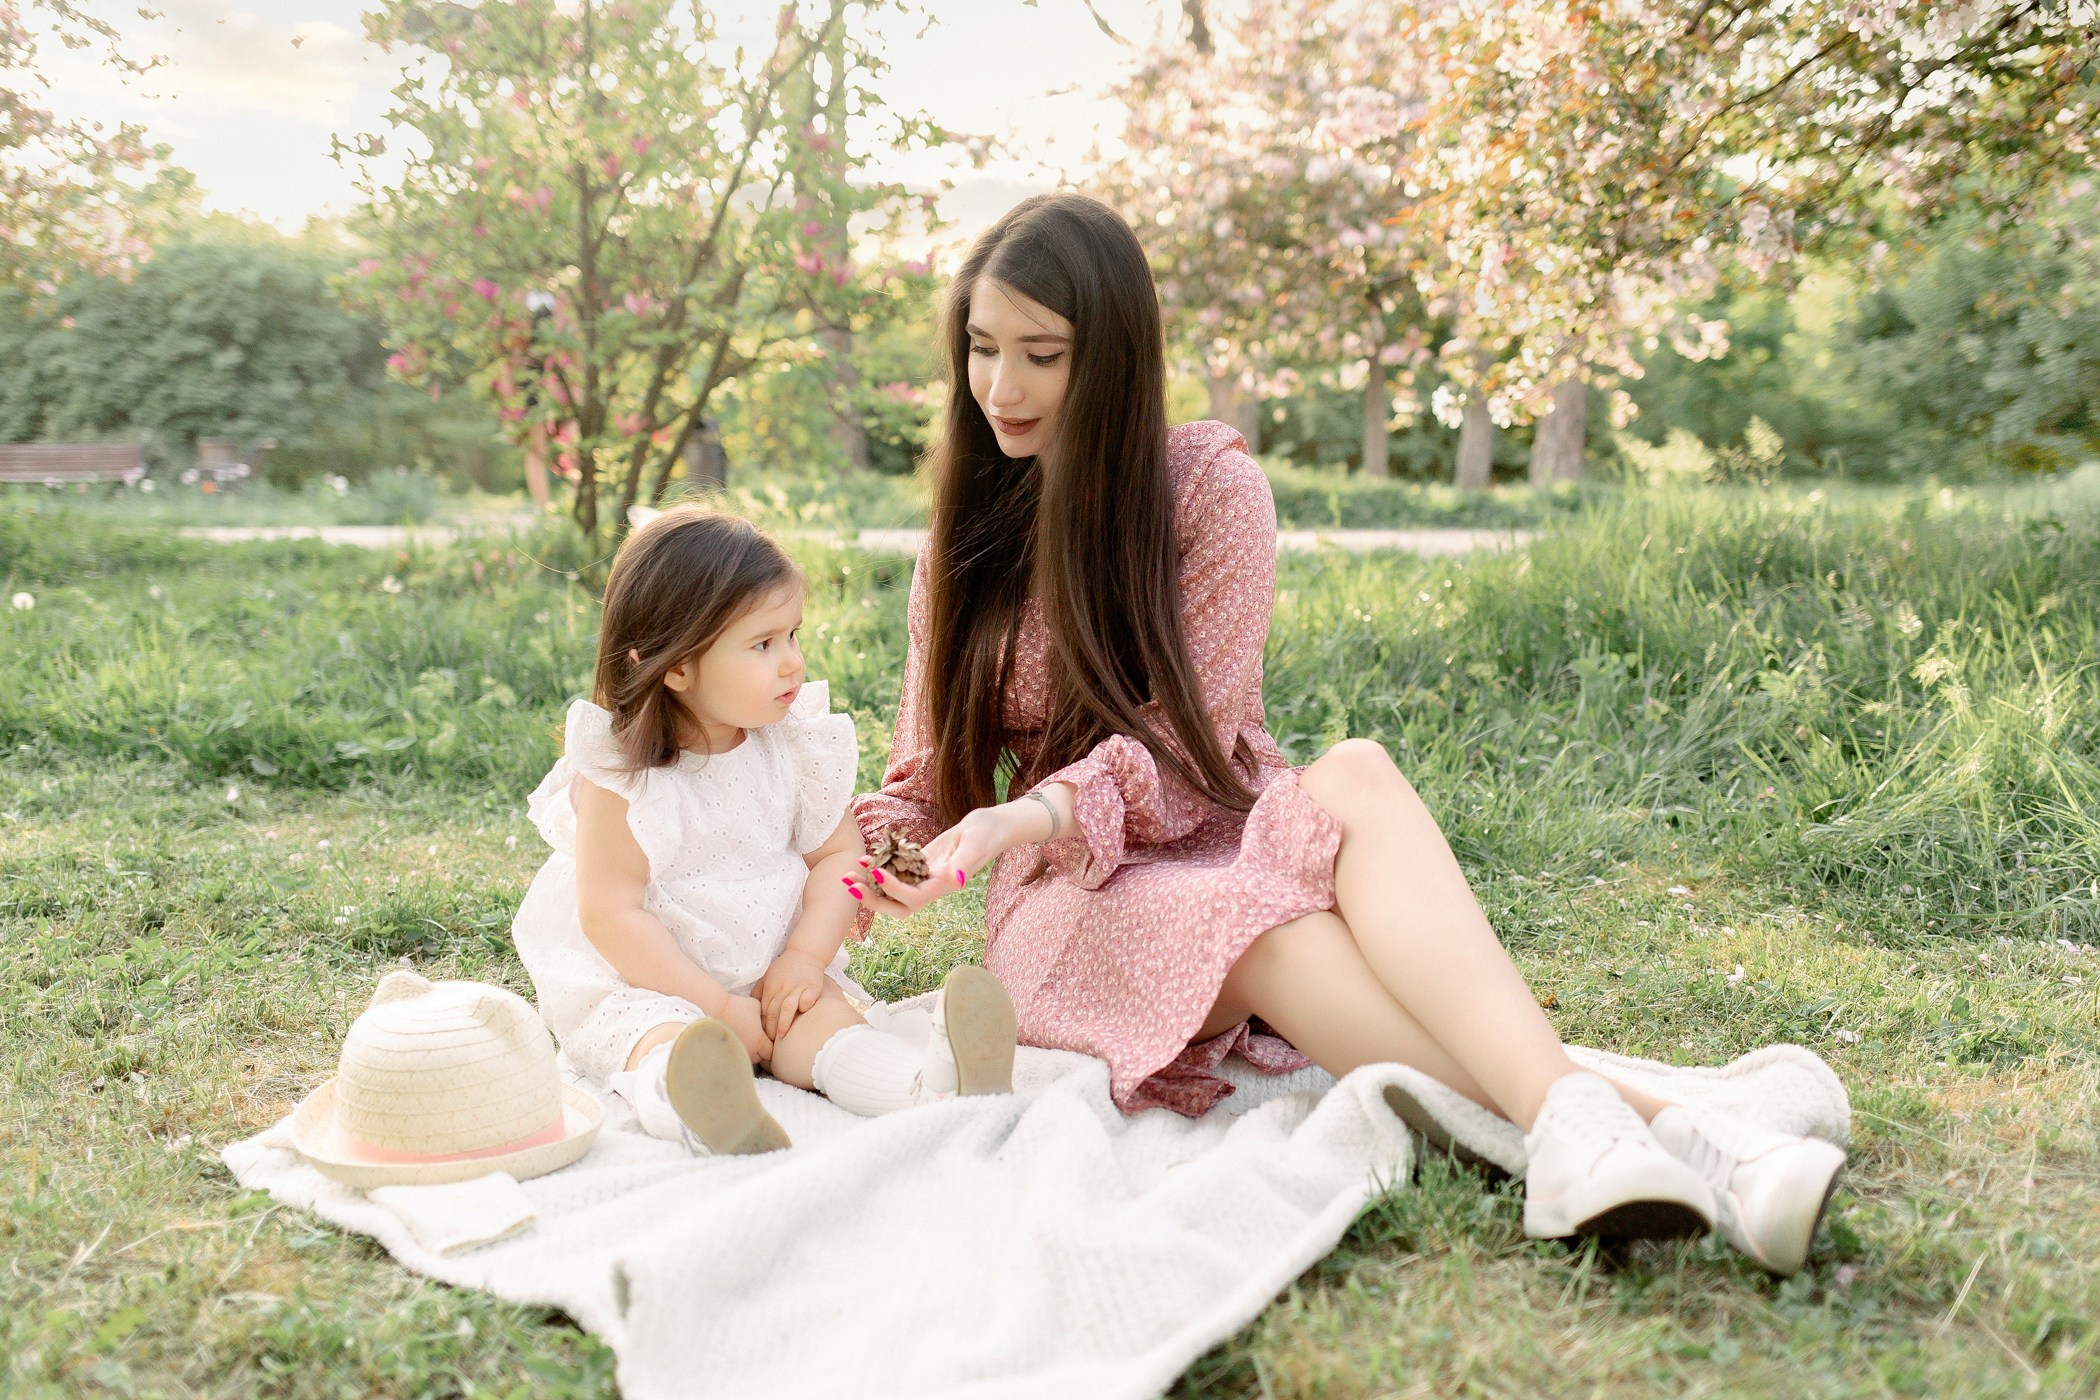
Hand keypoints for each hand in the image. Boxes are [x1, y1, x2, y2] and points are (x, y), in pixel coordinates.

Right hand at [713, 994, 773, 1065]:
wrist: (714, 1009)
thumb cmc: (736, 1006)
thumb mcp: (756, 1007)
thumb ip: (765, 1017)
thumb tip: (767, 1021)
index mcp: (759, 1041)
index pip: (771, 1053)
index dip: (771, 1047)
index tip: (769, 1040)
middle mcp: (749, 1051)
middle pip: (760, 1059)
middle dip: (761, 1052)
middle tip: (758, 1041)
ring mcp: (737, 1054)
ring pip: (748, 1059)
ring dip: (750, 1053)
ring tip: (747, 1042)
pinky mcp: (727, 1053)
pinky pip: (737, 1057)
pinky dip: (738, 1052)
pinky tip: (736, 1042)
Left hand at [757, 948, 828, 1041]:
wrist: (805, 953)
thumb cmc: (785, 967)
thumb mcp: (768, 976)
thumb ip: (759, 991)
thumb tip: (751, 1007)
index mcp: (771, 988)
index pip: (763, 1010)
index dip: (762, 1025)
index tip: (762, 1038)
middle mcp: (782, 988)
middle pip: (773, 1011)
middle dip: (770, 1029)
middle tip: (770, 1044)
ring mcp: (797, 988)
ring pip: (787, 1007)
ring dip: (784, 1022)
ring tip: (782, 1036)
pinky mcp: (812, 987)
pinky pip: (808, 999)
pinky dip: (805, 1006)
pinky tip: (802, 1015)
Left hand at [847, 805, 1021, 917]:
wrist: (992, 825)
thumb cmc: (988, 833)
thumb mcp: (977, 843)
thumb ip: (965, 862)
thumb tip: (954, 880)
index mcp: (944, 885)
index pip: (913, 897)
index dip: (892, 889)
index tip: (875, 872)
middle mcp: (933, 885)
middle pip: (898, 905)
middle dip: (873, 900)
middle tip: (848, 884)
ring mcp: (926, 876)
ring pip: (893, 891)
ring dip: (870, 886)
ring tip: (846, 875)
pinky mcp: (922, 863)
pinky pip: (897, 870)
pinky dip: (879, 866)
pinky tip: (863, 857)